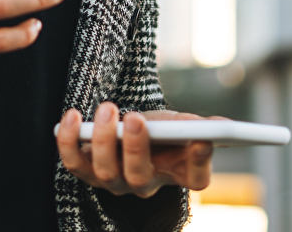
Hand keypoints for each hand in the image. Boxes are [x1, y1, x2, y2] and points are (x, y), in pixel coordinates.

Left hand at [56, 104, 214, 196]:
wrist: (130, 129)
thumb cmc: (160, 129)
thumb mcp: (181, 123)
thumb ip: (200, 125)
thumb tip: (222, 126)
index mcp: (177, 173)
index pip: (195, 178)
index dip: (200, 162)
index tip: (202, 139)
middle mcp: (145, 184)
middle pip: (141, 178)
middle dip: (137, 147)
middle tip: (136, 117)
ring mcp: (114, 181)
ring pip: (106, 172)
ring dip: (103, 139)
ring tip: (107, 108)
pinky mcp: (87, 170)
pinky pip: (74, 163)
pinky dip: (69, 140)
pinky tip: (72, 116)